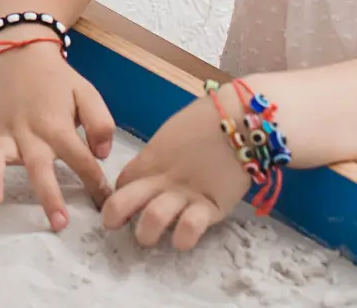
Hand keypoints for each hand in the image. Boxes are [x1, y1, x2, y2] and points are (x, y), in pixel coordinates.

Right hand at [0, 39, 113, 230]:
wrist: (21, 53)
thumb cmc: (57, 80)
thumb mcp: (87, 93)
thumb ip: (101, 123)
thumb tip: (100, 154)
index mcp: (58, 126)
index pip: (81, 160)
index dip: (95, 183)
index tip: (104, 203)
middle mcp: (31, 133)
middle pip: (40, 168)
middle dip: (49, 196)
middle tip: (58, 223)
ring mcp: (5, 133)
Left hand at [100, 101, 247, 250]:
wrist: (244, 117)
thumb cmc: (209, 118)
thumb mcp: (173, 133)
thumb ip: (157, 155)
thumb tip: (149, 168)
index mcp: (150, 158)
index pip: (122, 183)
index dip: (118, 195)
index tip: (122, 203)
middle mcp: (162, 179)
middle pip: (122, 202)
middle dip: (112, 217)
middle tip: (116, 225)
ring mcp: (186, 194)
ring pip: (152, 220)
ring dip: (146, 234)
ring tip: (150, 236)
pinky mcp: (213, 208)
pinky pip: (189, 228)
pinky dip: (183, 238)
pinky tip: (182, 239)